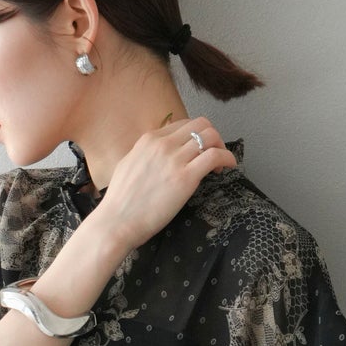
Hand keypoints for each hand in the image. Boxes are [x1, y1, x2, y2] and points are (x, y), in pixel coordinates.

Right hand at [95, 115, 236, 253]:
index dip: (196, 135)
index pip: (183, 124)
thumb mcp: (129, 165)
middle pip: (200, 124)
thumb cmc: (121, 201)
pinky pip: (215, 156)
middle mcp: (163, 144)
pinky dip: (227, 158)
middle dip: (212, 136)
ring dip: (221, 147)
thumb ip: (146, 155)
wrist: (117, 221)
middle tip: (214, 154)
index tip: (199, 150)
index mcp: (149, 139)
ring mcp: (175, 159)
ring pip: (210, 136)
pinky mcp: (186, 177)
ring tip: (220, 164)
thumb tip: (158, 154)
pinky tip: (228, 167)